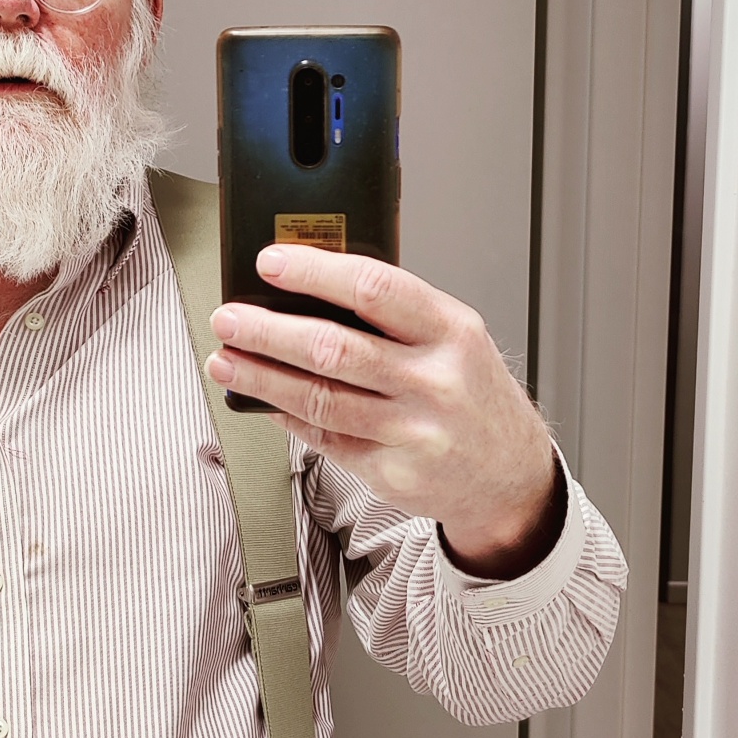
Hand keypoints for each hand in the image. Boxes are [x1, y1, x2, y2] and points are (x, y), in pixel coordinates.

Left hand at [207, 246, 565, 579]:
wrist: (510, 473)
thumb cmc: (473, 395)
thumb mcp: (454, 338)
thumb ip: (396, 315)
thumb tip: (310, 290)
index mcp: (450, 330)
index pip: (373, 287)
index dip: (313, 272)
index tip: (270, 263)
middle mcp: (433, 381)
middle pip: (334, 347)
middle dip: (268, 331)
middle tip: (229, 318)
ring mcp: (412, 431)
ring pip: (320, 398)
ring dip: (262, 377)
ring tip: (226, 360)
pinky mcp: (391, 471)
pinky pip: (325, 437)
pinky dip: (286, 415)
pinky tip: (262, 399)